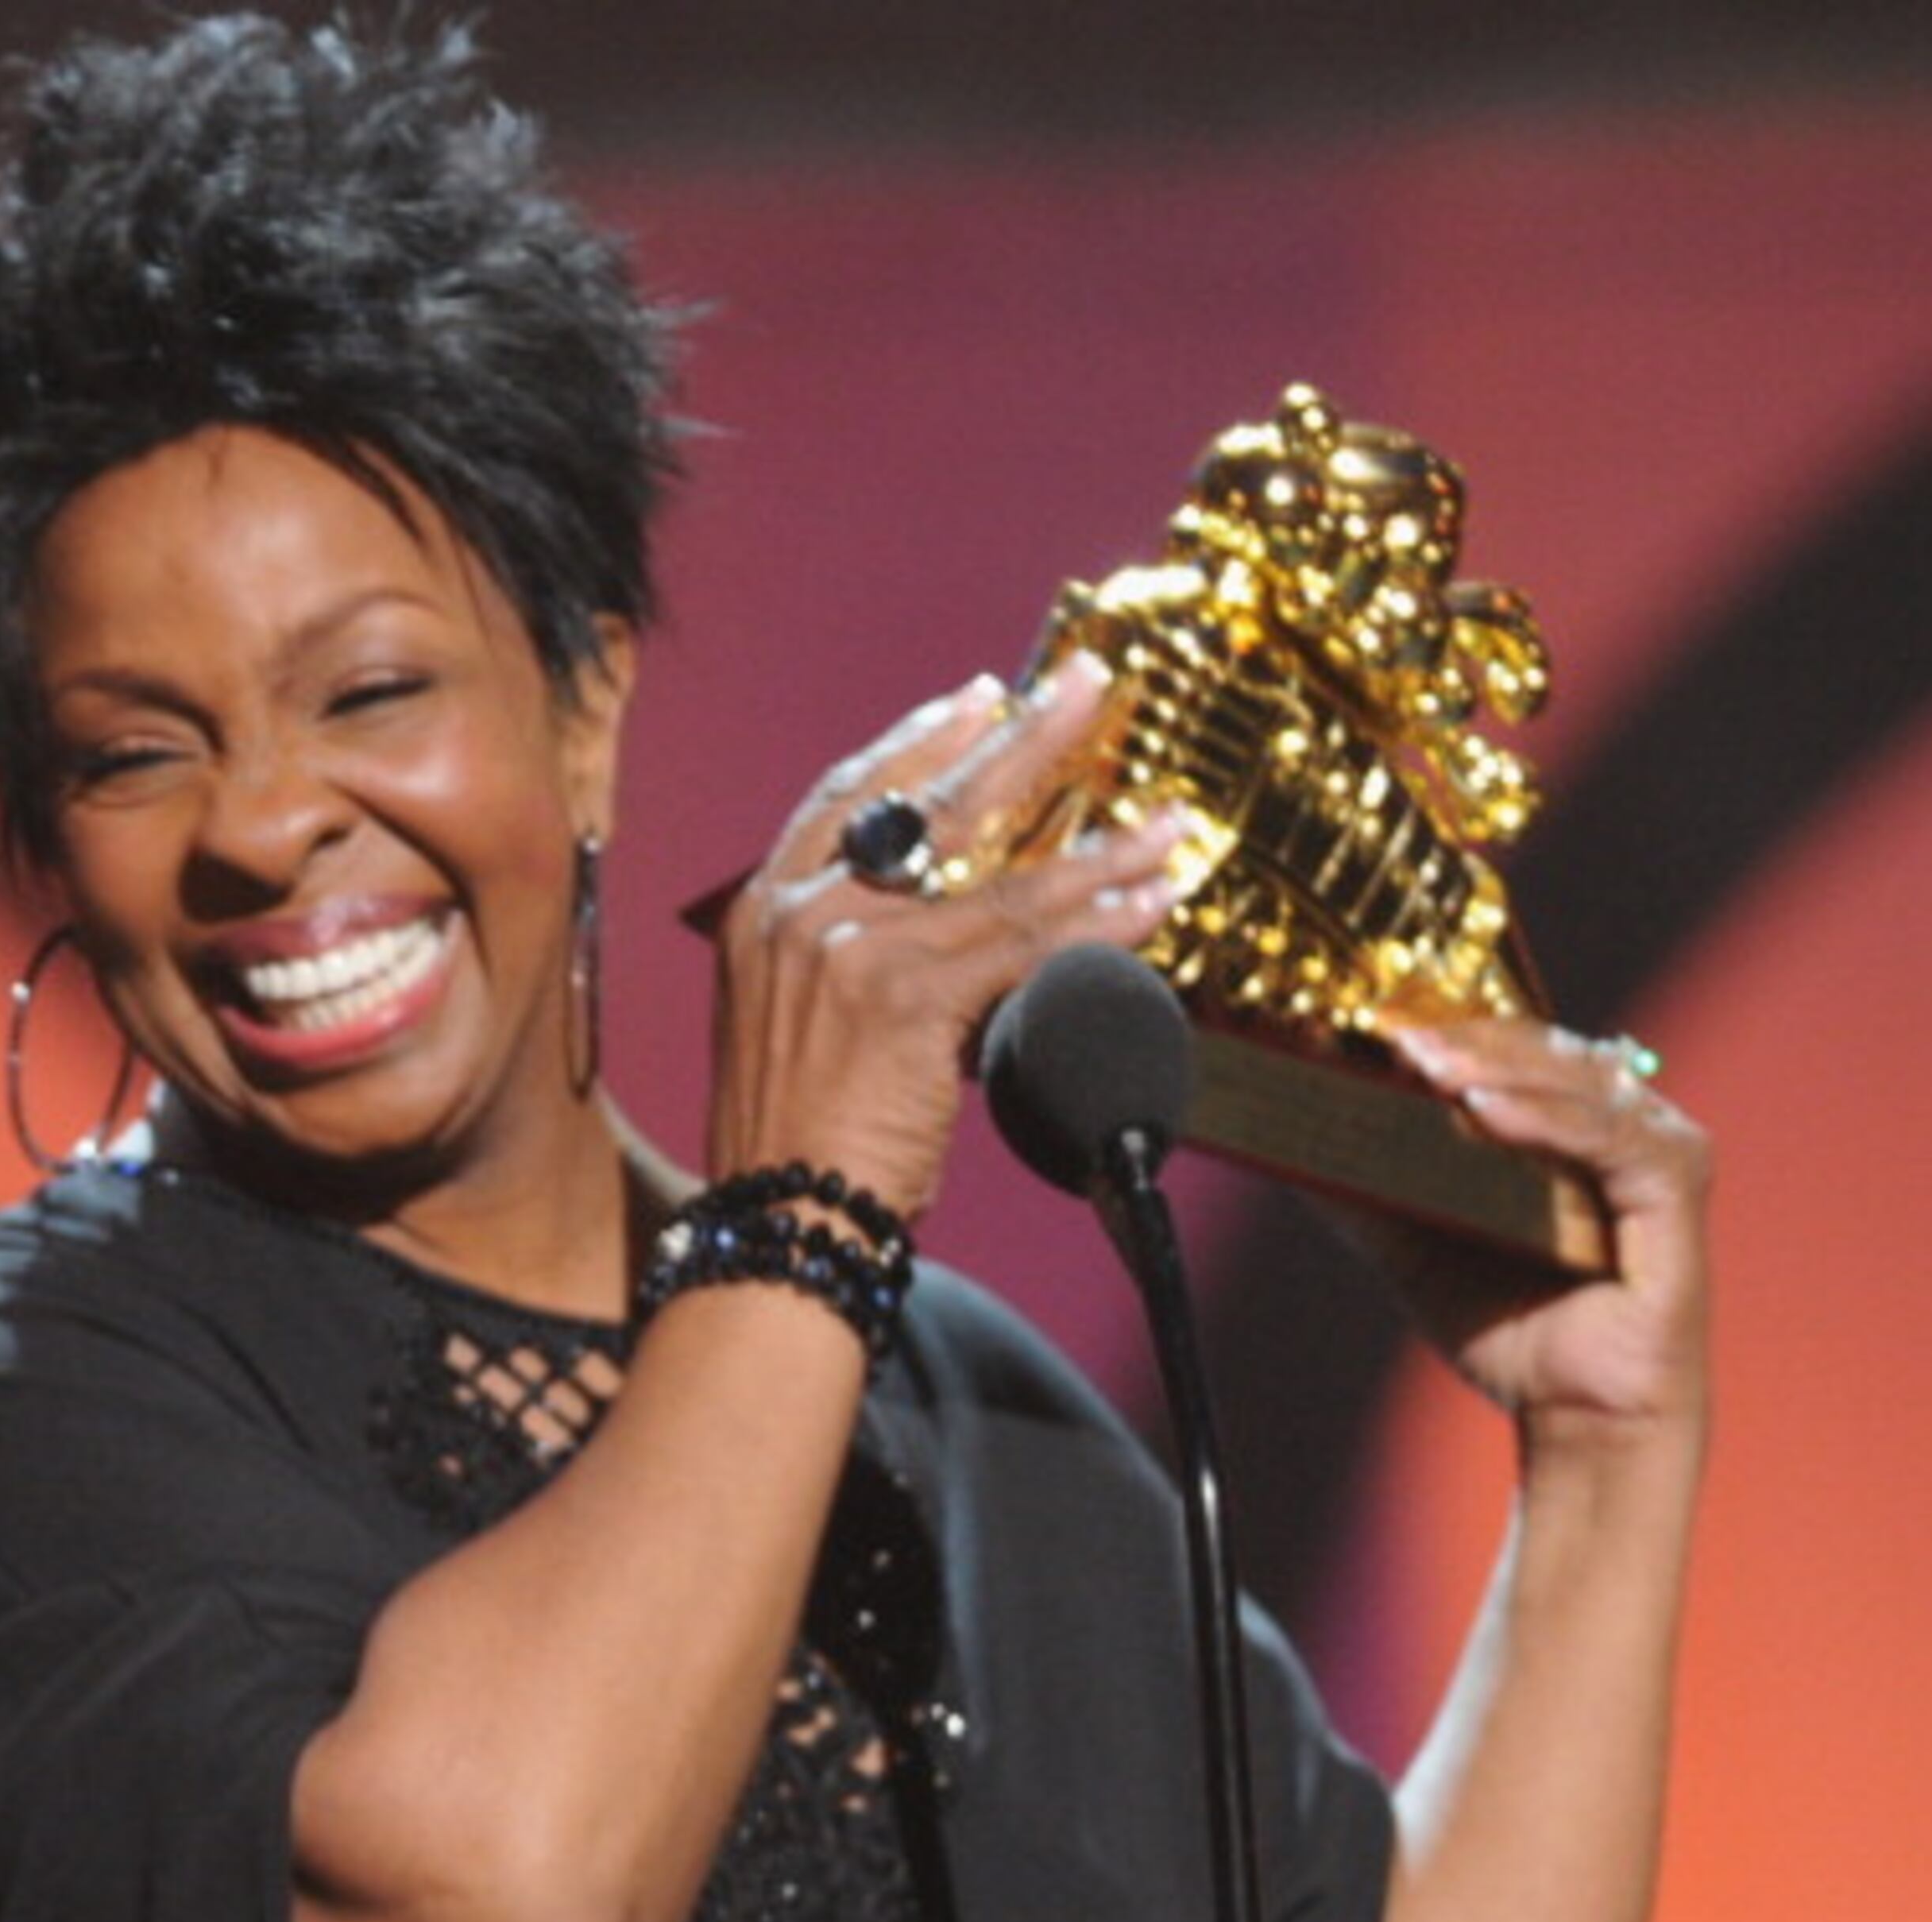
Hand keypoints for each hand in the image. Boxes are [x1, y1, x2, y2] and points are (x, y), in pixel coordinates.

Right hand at [703, 658, 1188, 1219]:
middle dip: (1021, 737)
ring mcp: (849, 948)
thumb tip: (951, 945)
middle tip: (1087, 684)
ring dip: (1101, 847)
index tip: (982, 700)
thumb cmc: (794, 1150)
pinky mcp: (905, 995)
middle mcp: (798, 913)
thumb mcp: (794, 1029)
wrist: (775, 1227)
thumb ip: (849, 966)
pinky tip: (1154, 897)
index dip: (921, 741)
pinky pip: (1026, 943)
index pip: (850, 797)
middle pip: (931, 803)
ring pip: (1001, 880)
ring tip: (1169, 819)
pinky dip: (1100, 919)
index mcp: (762, 913)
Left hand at [1374, 1020, 1714, 1462]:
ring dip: (1494, 1064)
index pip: (1505, 1047)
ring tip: (1425, 1064)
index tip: (1366, 1022)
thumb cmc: (1512, 1328)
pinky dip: (1542, 1117)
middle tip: (1387, 1033)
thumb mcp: (1414, 1251)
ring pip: (1570, 1081)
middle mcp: (1620, 1121)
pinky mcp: (1675, 1186)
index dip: (1440, 1028)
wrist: (1577, 1417)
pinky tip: (1480, 1109)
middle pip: (1536, 1052)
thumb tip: (1279, 1151)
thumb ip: (1363, 1197)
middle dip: (1458, 1038)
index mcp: (1566, 1120)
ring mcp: (1655, 1148)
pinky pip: (1607, 1137)